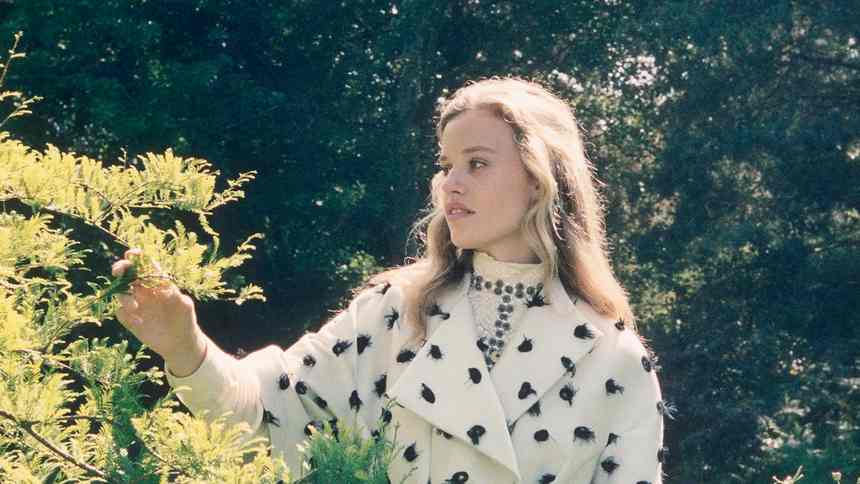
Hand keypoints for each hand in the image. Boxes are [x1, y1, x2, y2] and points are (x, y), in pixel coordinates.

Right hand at [112, 248, 206, 376]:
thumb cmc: (185, 320)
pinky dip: (125, 314)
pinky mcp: (130, 319)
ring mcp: (137, 304)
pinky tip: (139, 323)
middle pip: (128, 274)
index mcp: (158, 283)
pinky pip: (120, 312)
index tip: (131, 254)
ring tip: (135, 307)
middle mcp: (145, 291)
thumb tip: (163, 286)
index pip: (145, 265)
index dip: (137, 257)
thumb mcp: (184, 306)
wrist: (179, 343)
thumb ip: (174, 295)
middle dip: (121, 268)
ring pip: (122, 292)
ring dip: (123, 296)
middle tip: (117, 272)